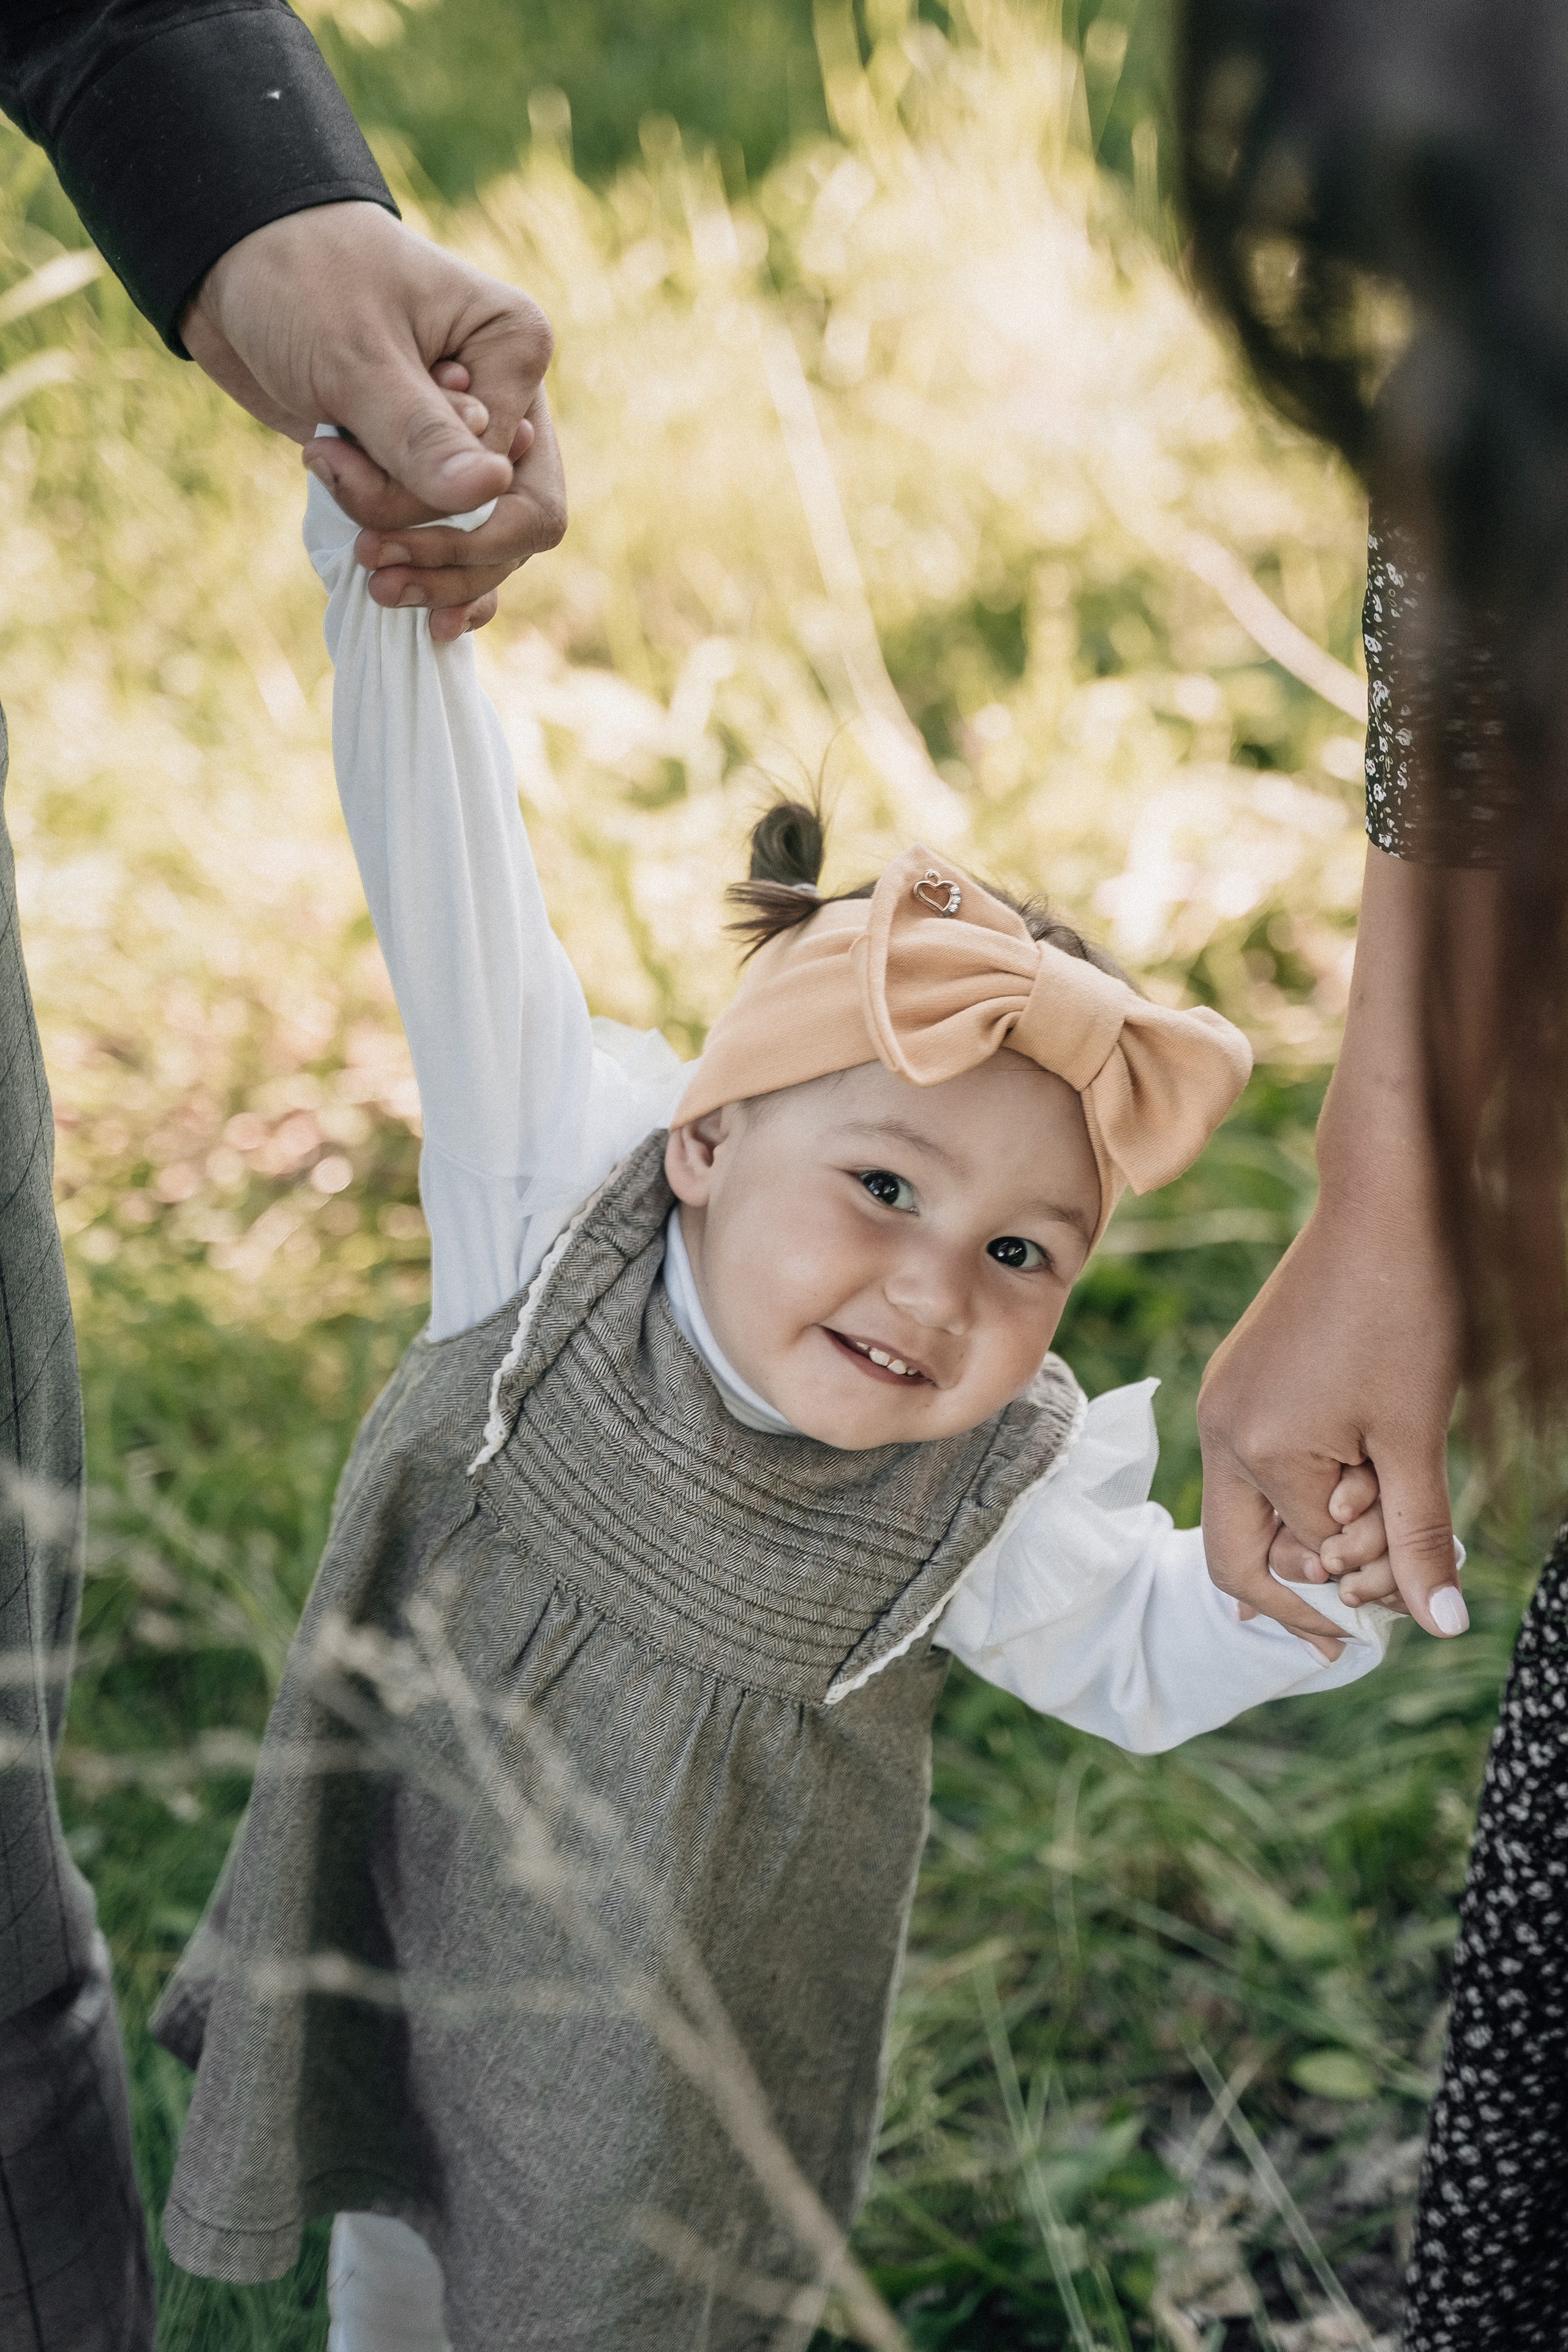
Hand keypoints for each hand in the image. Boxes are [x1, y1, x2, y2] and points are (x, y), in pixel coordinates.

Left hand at [181, 201, 566, 637]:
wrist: (232, 261)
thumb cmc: (300, 280)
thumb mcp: (356, 356)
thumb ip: (418, 435)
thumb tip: (490, 494)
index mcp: (514, 354)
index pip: (515, 481)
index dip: (441, 511)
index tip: (344, 463)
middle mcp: (508, 404)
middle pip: (516, 527)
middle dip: (439, 551)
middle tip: (368, 558)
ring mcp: (468, 444)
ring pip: (484, 547)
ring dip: (423, 565)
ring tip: (363, 564)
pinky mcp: (422, 471)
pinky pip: (456, 549)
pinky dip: (436, 582)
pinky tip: (420, 622)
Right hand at [1200, 1194, 1464, 1653]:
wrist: (1381, 1205)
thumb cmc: (1402, 1310)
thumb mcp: (1417, 1437)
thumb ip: (1419, 1537)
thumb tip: (1439, 1626)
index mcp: (1256, 1450)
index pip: (1310, 1559)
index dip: (1368, 1580)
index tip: (1418, 1581)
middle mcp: (1220, 1430)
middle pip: (1235, 1557)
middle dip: (1304, 1591)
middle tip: (1368, 1610)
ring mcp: (1224, 1403)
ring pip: (1248, 1511)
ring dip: (1309, 1534)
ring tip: (1379, 1525)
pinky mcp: (1239, 1381)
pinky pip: (1255, 1464)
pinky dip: (1302, 1490)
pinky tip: (1355, 1483)